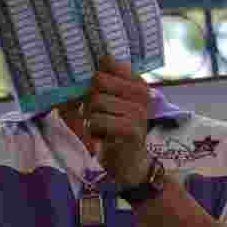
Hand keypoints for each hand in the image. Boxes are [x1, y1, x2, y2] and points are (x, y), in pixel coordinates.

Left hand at [82, 55, 152, 186]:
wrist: (128, 165)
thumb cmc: (113, 130)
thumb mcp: (108, 103)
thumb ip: (99, 84)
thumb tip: (84, 62)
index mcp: (136, 83)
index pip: (108, 62)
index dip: (94, 73)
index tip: (92, 85)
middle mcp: (141, 93)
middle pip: (98, 81)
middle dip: (89, 99)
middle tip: (96, 114)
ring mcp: (138, 111)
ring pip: (95, 101)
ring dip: (90, 117)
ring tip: (101, 128)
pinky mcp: (132, 129)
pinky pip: (97, 120)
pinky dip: (93, 130)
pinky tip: (103, 137)